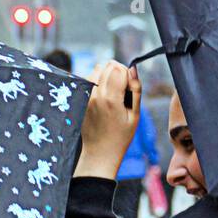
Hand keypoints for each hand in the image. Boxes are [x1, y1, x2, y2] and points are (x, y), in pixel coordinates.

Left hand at [76, 61, 140, 178]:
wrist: (100, 152)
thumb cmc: (121, 137)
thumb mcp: (135, 115)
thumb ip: (136, 90)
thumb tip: (133, 69)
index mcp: (111, 99)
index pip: (118, 68)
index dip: (127, 75)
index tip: (130, 89)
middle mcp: (96, 95)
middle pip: (108, 65)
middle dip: (118, 72)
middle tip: (122, 91)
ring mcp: (86, 97)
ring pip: (97, 69)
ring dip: (107, 75)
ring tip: (113, 93)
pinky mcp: (82, 99)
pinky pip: (90, 79)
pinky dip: (99, 81)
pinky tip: (104, 96)